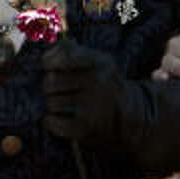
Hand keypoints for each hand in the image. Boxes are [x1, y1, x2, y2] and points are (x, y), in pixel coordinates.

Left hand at [42, 38, 179, 175]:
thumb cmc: (106, 85)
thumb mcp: (99, 62)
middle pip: (51, 82)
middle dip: (50, 87)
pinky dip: (53, 122)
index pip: (64, 57)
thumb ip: (74, 52)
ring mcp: (91, 105)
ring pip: (51, 102)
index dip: (50, 62)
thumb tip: (49, 54)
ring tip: (66, 105)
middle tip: (60, 91)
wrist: (130, 118)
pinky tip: (62, 119)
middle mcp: (97, 81)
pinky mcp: (85, 127)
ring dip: (53, 106)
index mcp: (100, 62)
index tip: (51, 67)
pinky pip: (53, 122)